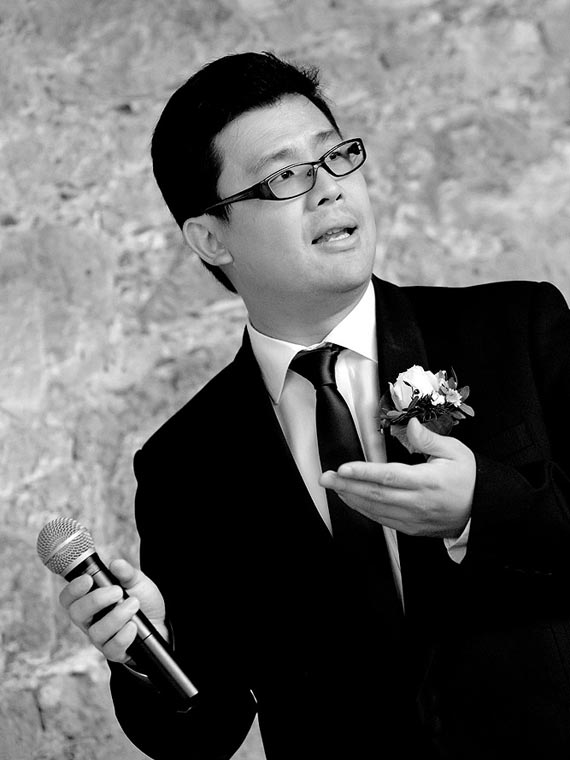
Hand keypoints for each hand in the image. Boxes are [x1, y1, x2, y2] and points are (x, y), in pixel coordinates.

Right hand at [59, 559, 166, 663]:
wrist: (161, 620)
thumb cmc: (142, 599)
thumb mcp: (137, 581)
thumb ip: (126, 573)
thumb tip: (115, 564)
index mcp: (90, 601)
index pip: (68, 598)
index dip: (73, 589)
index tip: (88, 579)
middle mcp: (90, 621)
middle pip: (77, 614)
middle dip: (96, 600)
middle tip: (117, 591)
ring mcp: (101, 638)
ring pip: (96, 632)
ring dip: (116, 616)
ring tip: (134, 604)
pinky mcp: (114, 652)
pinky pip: (111, 649)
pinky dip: (123, 636)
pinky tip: (133, 626)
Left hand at [320, 417, 474, 537]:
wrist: (483, 509)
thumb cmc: (470, 479)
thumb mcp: (455, 451)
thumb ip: (429, 439)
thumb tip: (410, 425)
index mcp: (428, 481)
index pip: (389, 476)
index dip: (363, 472)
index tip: (343, 468)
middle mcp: (418, 502)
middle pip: (375, 494)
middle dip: (346, 485)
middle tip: (326, 477)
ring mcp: (413, 517)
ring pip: (375, 509)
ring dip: (351, 498)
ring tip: (334, 486)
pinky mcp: (411, 527)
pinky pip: (382, 520)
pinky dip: (364, 510)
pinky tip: (352, 500)